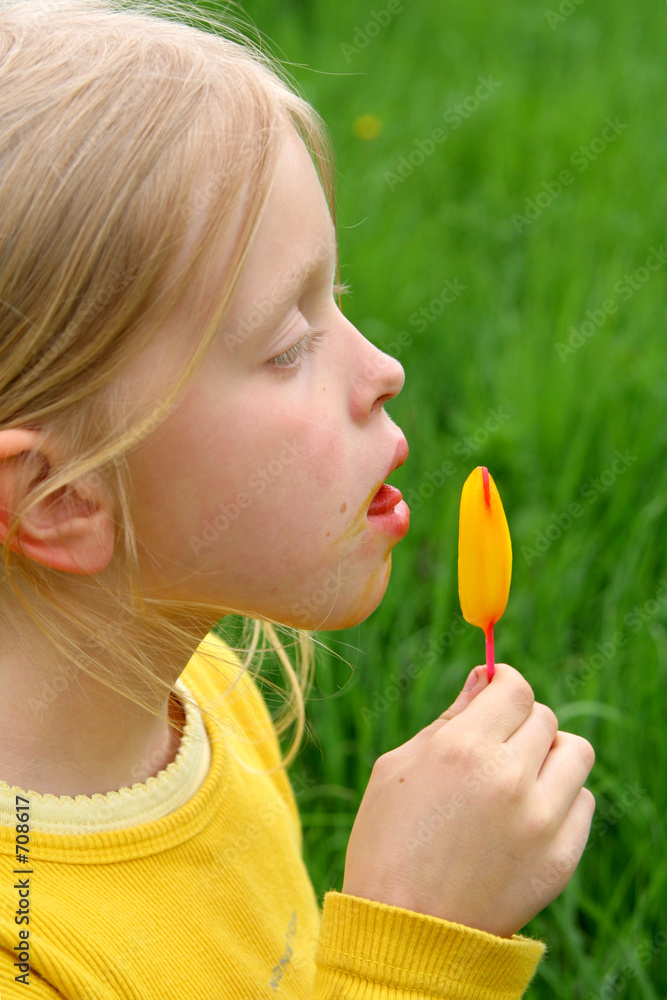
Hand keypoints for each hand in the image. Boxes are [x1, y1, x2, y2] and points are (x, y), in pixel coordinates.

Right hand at [342, 662, 594, 937]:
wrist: (404, 930)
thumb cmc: (390, 840)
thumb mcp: (399, 766)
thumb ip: (450, 717)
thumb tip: (485, 677)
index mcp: (463, 747)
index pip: (514, 687)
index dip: (506, 682)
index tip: (499, 692)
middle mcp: (509, 777)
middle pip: (544, 717)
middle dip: (520, 722)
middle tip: (496, 745)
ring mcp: (541, 820)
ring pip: (575, 753)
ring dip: (551, 755)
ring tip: (522, 775)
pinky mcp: (560, 857)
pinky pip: (583, 802)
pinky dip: (562, 799)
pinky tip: (529, 814)